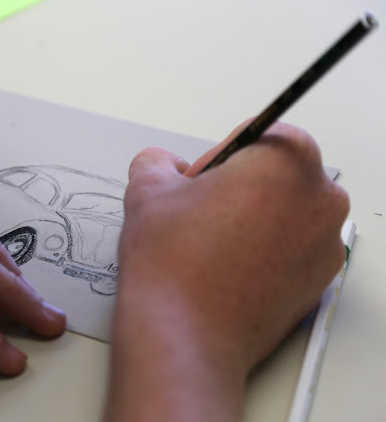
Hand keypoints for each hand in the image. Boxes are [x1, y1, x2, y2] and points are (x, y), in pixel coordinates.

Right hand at [105, 121, 348, 420]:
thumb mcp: (148, 188)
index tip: (194, 186)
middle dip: (237, 186)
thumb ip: (158, 161)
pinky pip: (291, 248)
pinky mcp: (319, 283)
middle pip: (274, 173)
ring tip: (210, 246)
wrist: (183, 336)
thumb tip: (169, 168)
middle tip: (198, 215)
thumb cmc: (171, 259)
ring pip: (283, 211)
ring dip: (250, 218)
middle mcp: (321, 198)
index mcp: (287, 159)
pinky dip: (263, 250)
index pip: (252, 136)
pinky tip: (227, 270)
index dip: (214, 159)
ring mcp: (325, 245)